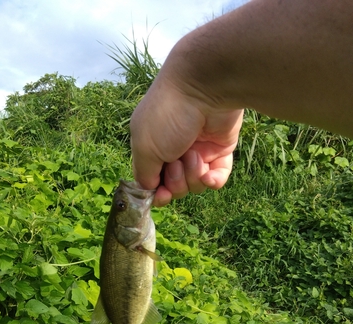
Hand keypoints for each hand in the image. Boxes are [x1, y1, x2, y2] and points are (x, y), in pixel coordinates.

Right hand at [130, 77, 243, 206]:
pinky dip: (213, 181)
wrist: (204, 88)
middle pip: (175, 187)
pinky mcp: (221, 149)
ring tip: (193, 155)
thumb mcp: (144, 146)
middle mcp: (174, 150)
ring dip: (192, 175)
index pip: (153, 181)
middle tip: (176, 162)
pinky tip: (209, 176)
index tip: (161, 194)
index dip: (158, 192)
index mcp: (152, 147)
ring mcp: (198, 150)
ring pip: (195, 184)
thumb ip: (144, 173)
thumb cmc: (167, 115)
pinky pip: (217, 178)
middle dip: (176, 182)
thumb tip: (150, 190)